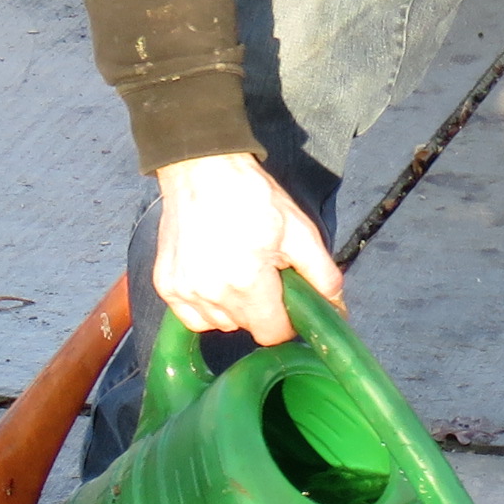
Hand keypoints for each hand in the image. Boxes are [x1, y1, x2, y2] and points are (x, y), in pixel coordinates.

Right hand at [152, 153, 340, 344]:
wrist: (202, 169)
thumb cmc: (251, 196)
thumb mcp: (299, 231)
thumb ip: (323, 275)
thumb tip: (337, 309)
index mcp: (247, 283)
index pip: (273, 333)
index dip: (287, 321)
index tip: (289, 300)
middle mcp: (211, 293)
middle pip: (248, 327)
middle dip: (263, 308)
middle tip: (264, 273)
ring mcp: (184, 290)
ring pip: (221, 324)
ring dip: (235, 309)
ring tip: (238, 271)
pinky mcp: (166, 285)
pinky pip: (193, 317)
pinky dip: (207, 307)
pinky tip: (216, 279)